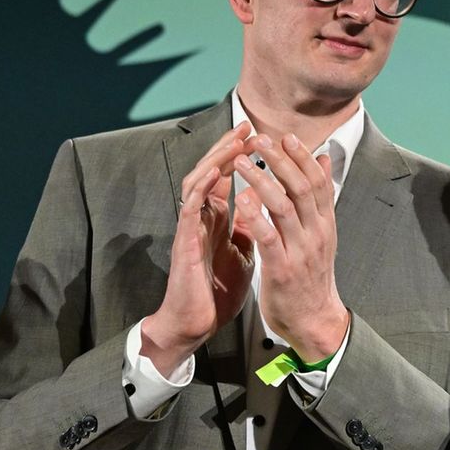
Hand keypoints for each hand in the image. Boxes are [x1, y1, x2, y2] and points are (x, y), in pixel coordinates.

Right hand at [141, 123, 254, 371]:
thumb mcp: (243, 254)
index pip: (227, 179)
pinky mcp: (185, 241)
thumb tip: (264, 210)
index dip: (242, 157)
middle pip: (212, 172)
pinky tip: (216, 171)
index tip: (262, 137)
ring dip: (216, 159)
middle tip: (247, 126)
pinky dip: (202, 186)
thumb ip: (249, 229)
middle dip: (228, 147)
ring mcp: (191, 227)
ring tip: (234, 140)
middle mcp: (202, 218)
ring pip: (199, 181)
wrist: (196, 323)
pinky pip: (190, 207)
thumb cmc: (216, 291)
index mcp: (217, 220)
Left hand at [233, 133, 350, 361]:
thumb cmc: (312, 277)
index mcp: (325, 225)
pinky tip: (240, 200)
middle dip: (281, 161)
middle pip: (302, 188)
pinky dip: (255, 216)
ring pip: (284, 207)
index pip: (318, 183)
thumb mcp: (322, 235)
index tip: (286, 137)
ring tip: (241, 163)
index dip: (302, 157)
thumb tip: (323, 160)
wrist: (315, 320)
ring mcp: (301, 251)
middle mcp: (316, 234)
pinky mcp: (282, 269)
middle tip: (260, 140)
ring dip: (262, 181)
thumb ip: (319, 200)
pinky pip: (269, 237)